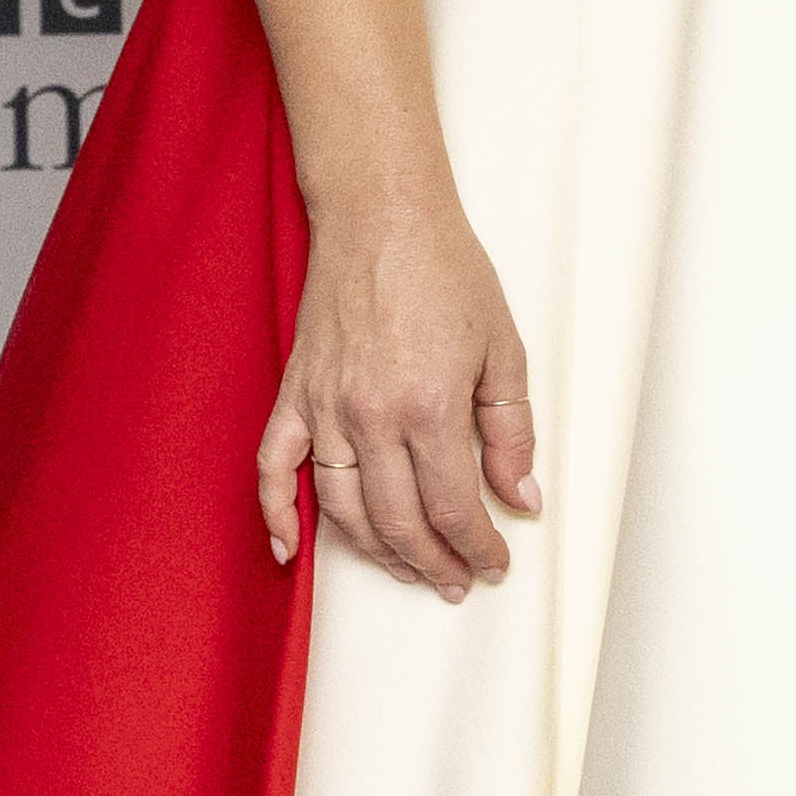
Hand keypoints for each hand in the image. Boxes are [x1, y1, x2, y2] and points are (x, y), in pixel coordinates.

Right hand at [259, 181, 540, 592]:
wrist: (381, 215)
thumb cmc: (446, 271)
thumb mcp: (504, 348)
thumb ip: (512, 431)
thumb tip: (521, 497)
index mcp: (431, 407)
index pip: (454, 508)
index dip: (477, 547)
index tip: (492, 563)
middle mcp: (373, 417)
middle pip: (400, 521)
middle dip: (434, 562)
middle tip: (456, 580)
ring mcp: (326, 408)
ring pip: (344, 509)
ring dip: (377, 552)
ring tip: (408, 569)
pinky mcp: (296, 394)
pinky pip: (274, 468)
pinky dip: (277, 514)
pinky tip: (290, 551)